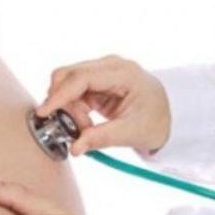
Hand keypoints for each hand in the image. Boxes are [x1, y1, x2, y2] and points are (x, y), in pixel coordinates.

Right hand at [35, 54, 171, 155]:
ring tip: (86, 128)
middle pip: (67, 76)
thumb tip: (75, 148)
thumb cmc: (155, 121)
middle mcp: (109, 66)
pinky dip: (73, 110)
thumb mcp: (131, 133)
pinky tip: (86, 123)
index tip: (44, 113)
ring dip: (68, 109)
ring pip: (66, 85)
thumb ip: (101, 138)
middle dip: (63, 104)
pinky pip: (72, 93)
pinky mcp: (95, 81)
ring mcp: (101, 72)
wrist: (170, 115)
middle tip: (76, 129)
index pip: (81, 78)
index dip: (59, 95)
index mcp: (123, 73)